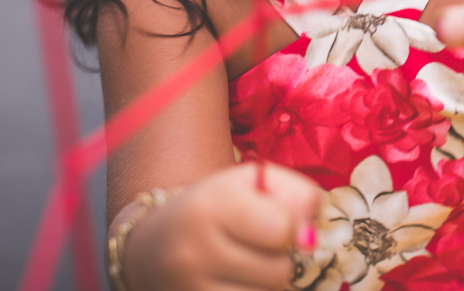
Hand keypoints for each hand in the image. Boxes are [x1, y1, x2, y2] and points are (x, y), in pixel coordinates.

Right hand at [126, 162, 322, 290]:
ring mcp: (191, 288)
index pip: (282, 228)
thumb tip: (311, 237)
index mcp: (211, 204)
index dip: (292, 225)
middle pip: (279, 270)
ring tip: (242, 264)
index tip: (279, 220)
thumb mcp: (250, 183)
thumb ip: (293, 195)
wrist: (151, 248)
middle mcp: (195, 250)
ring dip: (267, 282)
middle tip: (257, 244)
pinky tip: (233, 282)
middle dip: (280, 257)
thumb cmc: (214, 208)